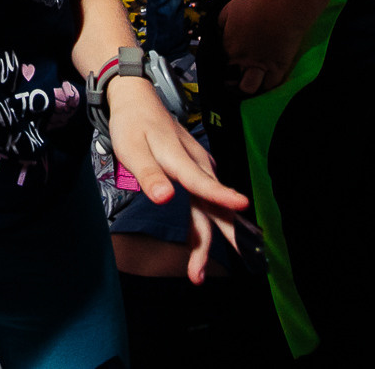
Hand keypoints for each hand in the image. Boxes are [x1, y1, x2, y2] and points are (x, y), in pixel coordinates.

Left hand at [104, 78, 250, 284]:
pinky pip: (206, 200)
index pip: (201, 182)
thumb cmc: (132, 126)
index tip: (242, 206)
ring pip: (209, 206)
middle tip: (203, 274)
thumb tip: (165, 199)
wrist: (137, 100)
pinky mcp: (196, 171)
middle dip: (216, 238)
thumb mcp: (131, 149)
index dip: (220, 196)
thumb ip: (148, 175)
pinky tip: (202, 242)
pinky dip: (207, 222)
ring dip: (208, 238)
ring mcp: (199, 167)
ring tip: (197, 272)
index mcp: (179, 158)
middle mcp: (196, 164)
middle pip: (211, 205)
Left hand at [216, 0, 314, 94]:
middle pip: (231, 78)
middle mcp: (242, 59)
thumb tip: (217, 32)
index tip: (226, 59)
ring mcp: (260, 65)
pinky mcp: (277, 67)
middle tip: (232, 77)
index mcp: (229, 46)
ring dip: (246, 87)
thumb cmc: (255, 6)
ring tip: (247, 83)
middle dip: (230, 79)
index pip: (220, 61)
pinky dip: (266, 86)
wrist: (281, 9)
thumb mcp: (229, 8)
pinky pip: (270, 85)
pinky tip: (265, 83)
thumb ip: (220, 22)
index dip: (222, 60)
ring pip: (248, 87)